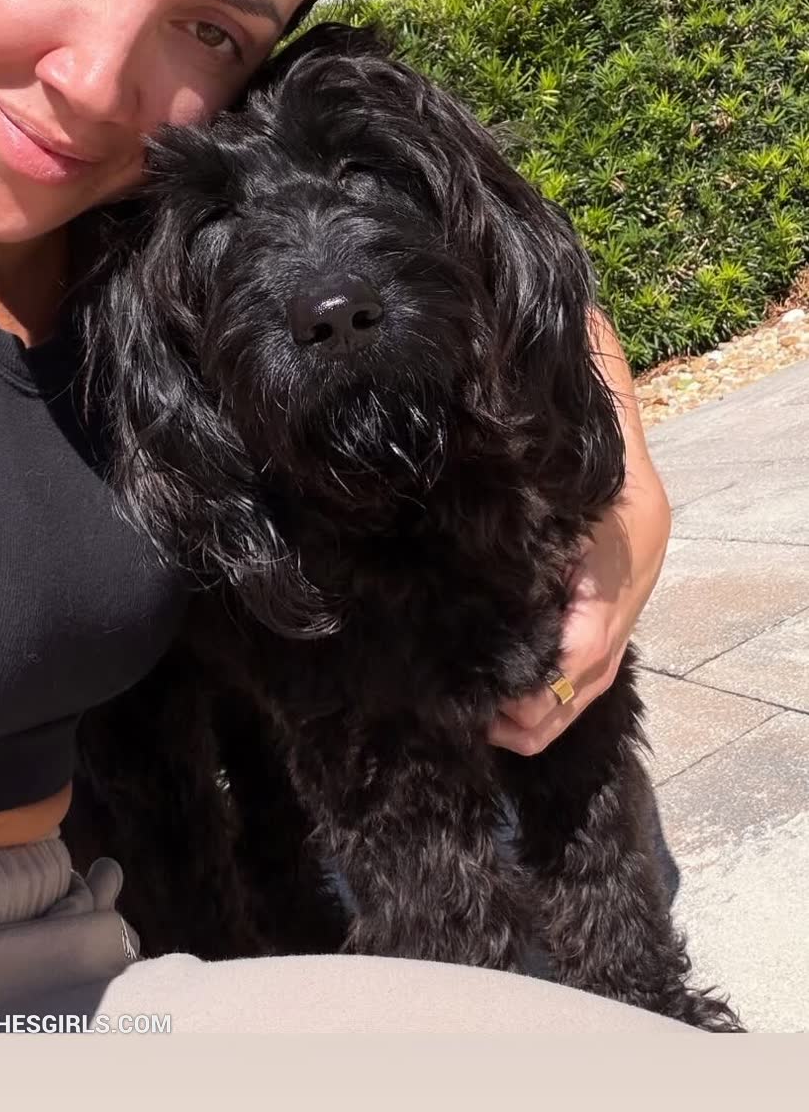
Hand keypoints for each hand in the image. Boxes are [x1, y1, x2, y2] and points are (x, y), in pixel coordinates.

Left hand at [487, 312, 671, 756]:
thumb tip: (478, 578)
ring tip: (498, 726)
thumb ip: (525, 521)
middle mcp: (634, 573)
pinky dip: (563, 676)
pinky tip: (522, 690)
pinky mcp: (617, 582)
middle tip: (489, 730)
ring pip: (599, 666)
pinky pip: (597, 647)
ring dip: (553, 702)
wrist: (596, 382)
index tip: (498, 707)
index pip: (587, 642)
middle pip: (596, 668)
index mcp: (620, 552)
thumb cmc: (570, 423)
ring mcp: (632, 580)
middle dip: (546, 709)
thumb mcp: (555, 474)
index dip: (544, 681)